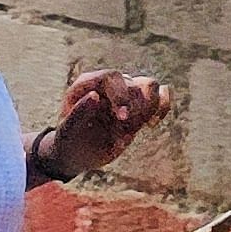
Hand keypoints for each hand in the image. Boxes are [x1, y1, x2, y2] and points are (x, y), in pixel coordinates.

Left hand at [44, 71, 171, 176]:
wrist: (77, 154)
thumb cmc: (68, 141)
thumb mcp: (67, 132)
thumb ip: (78, 114)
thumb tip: (95, 95)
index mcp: (88, 83)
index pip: (112, 77)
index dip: (121, 94)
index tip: (123, 117)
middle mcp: (110, 83)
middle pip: (136, 84)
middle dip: (135, 112)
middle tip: (123, 134)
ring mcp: (127, 91)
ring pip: (151, 87)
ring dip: (146, 113)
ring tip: (128, 133)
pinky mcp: (141, 102)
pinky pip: (162, 95)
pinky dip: (163, 107)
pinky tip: (152, 125)